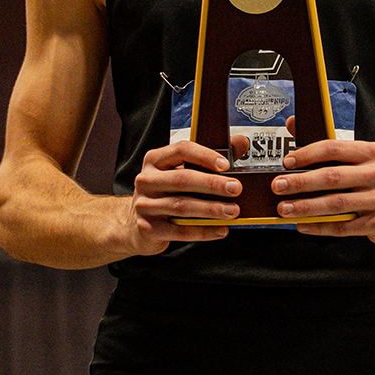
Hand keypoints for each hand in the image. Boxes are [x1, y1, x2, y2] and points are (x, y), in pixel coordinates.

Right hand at [123, 138, 246, 253]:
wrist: (134, 224)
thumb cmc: (165, 193)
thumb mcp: (181, 171)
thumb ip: (210, 158)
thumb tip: (241, 142)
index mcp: (155, 160)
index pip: (181, 150)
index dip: (205, 156)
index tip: (226, 165)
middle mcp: (146, 180)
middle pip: (182, 179)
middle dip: (212, 184)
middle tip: (236, 188)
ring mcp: (145, 205)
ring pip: (182, 206)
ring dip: (211, 209)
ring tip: (232, 211)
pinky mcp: (148, 228)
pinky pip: (179, 230)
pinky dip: (203, 231)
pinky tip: (220, 230)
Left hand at [275, 117, 374, 244]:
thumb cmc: (372, 181)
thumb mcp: (355, 158)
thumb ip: (323, 144)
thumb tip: (291, 123)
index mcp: (370, 153)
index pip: (334, 148)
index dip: (307, 154)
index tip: (287, 162)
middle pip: (333, 177)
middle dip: (301, 182)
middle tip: (278, 186)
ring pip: (337, 204)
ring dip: (306, 207)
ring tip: (285, 209)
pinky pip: (344, 227)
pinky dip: (320, 227)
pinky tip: (303, 225)